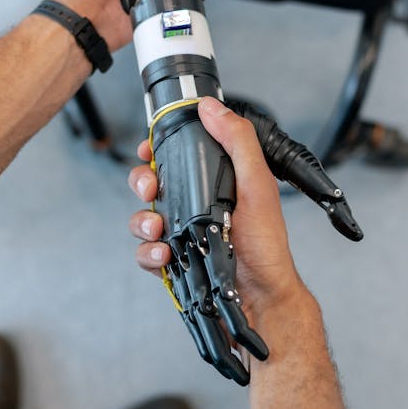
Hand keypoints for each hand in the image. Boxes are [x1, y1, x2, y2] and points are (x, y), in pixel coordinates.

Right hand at [128, 97, 306, 334]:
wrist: (261, 300)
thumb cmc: (265, 247)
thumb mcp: (257, 185)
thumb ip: (237, 142)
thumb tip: (211, 107)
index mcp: (216, 182)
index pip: (178, 155)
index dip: (157, 149)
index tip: (148, 149)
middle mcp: (196, 205)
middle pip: (151, 183)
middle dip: (142, 182)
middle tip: (150, 189)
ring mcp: (182, 235)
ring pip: (143, 218)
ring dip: (142, 221)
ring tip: (158, 229)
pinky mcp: (173, 263)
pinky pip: (146, 252)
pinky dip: (149, 253)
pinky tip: (165, 254)